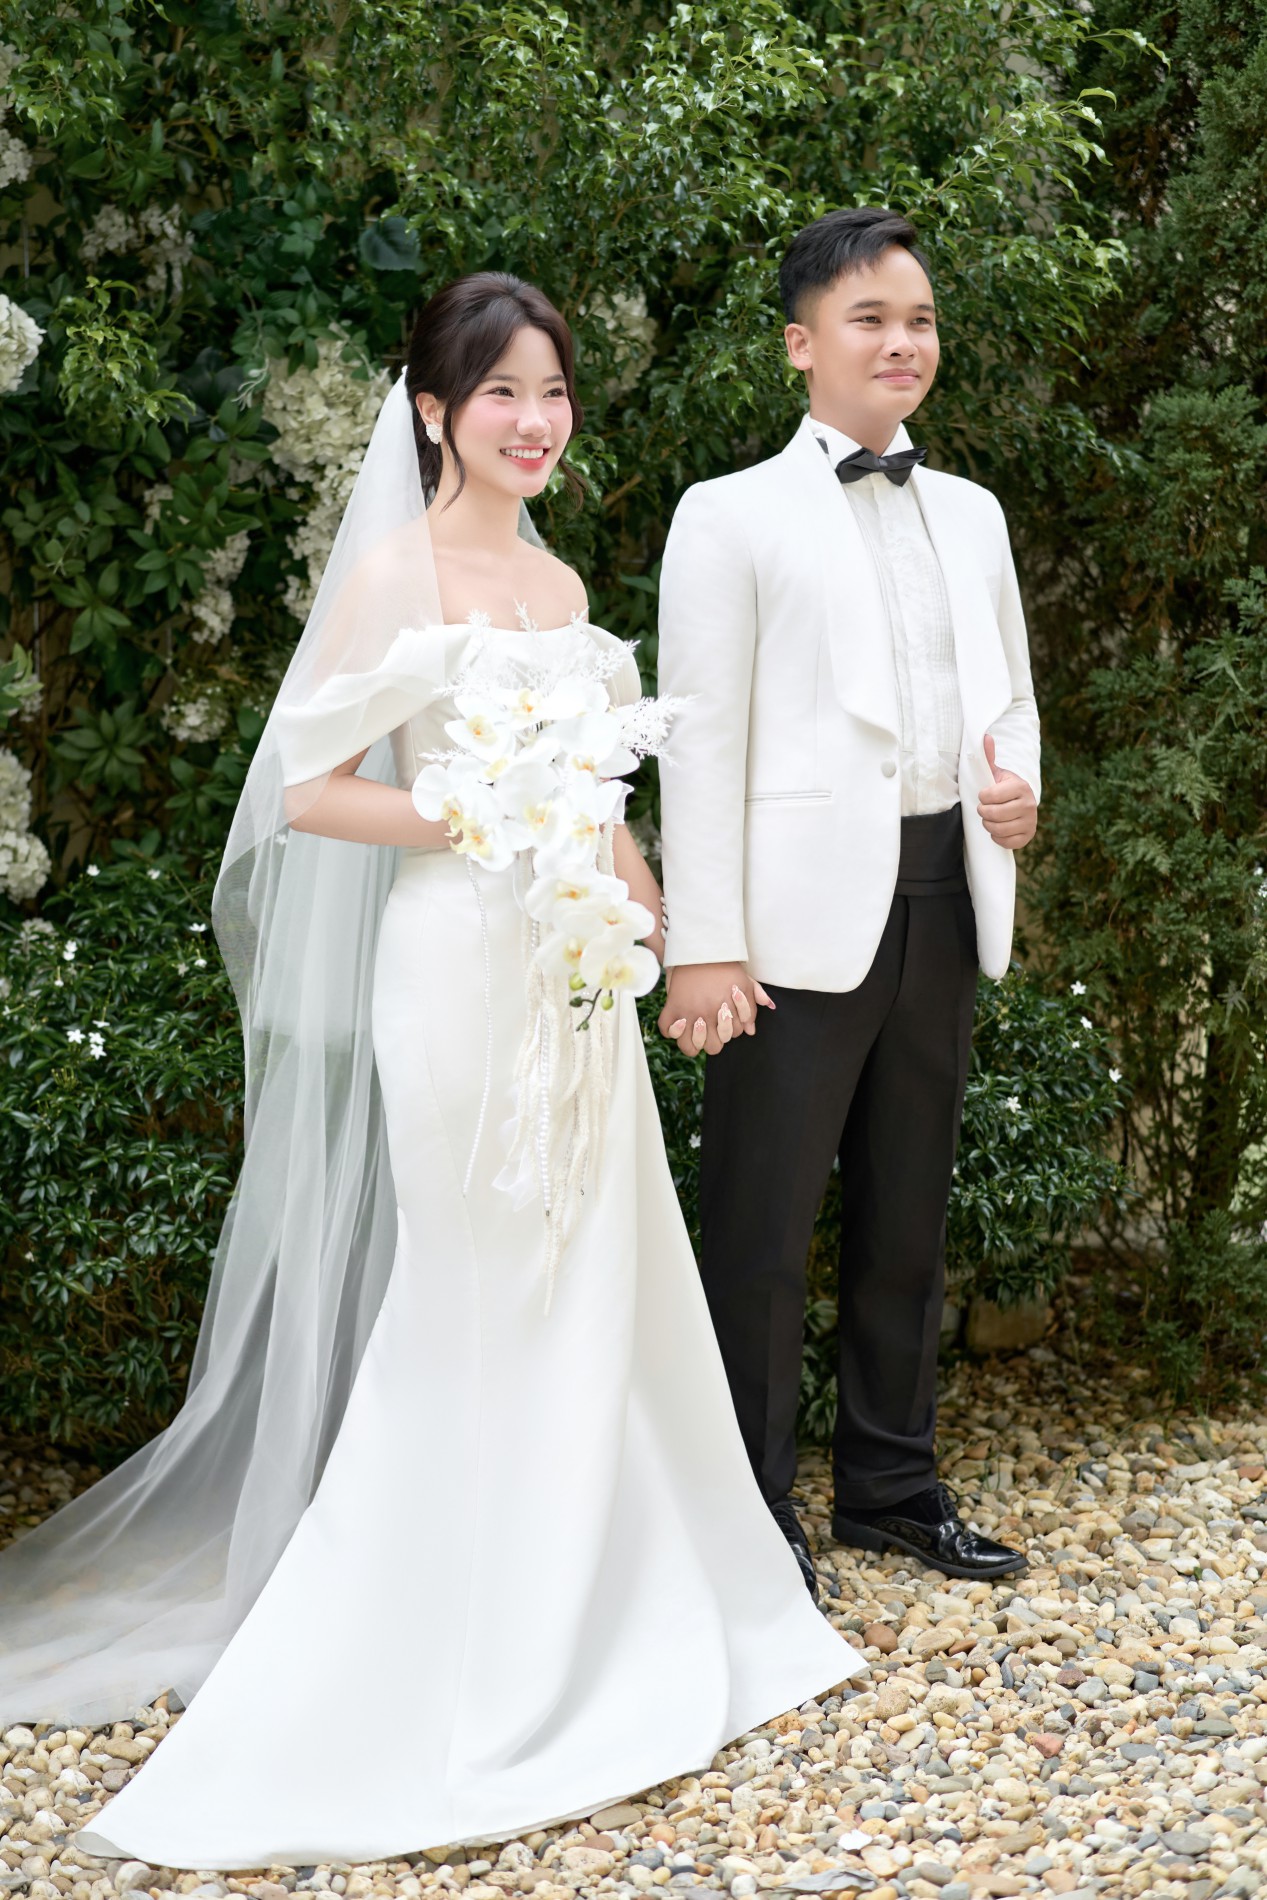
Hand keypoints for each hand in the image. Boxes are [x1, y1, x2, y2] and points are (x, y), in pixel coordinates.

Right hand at [658, 961, 774, 1056]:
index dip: (729, 1031)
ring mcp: (689, 1011)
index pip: (732, 1036)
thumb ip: (751, 1006)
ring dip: (694, 1041)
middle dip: (714, 1040)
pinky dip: (671, 1031)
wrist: (702, 949)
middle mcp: (708, 1013)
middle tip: (710, 1028)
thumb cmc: (725, 966)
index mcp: (726, 1009)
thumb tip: (751, 1031)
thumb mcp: (745, 982)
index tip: (723, 1020)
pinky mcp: (673, 1005)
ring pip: (690, 1046)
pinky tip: (679, 1023)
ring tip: (695, 1030)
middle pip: (713, 1047)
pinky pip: (667, 1030)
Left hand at [977, 735, 1036, 849]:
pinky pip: (1006, 842)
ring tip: (991, 818)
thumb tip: (985, 737)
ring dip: (988, 825)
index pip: (990, 796)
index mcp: (1020, 786)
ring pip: (997, 829)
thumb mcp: (995, 773)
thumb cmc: (1002, 788)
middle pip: (993, 814)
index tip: (984, 795)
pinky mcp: (1028, 836)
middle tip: (984, 808)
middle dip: (983, 812)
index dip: (982, 797)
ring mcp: (1030, 821)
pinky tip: (999, 829)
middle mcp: (1029, 803)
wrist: (1018, 804)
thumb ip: (988, 757)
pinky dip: (997, 837)